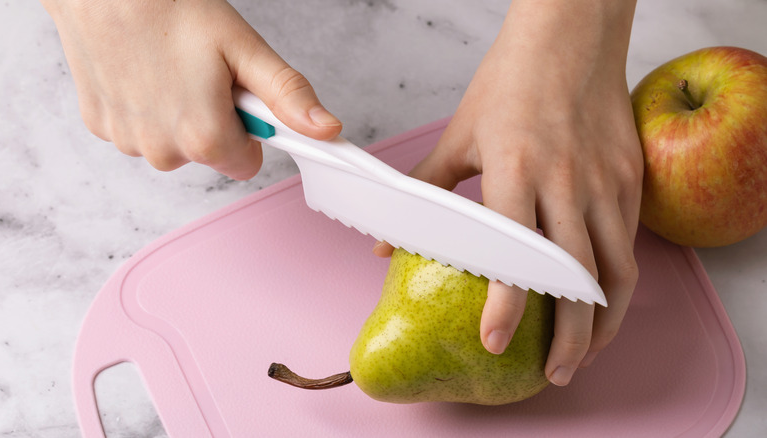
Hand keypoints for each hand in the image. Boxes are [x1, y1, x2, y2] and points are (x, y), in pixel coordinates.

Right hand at [41, 0, 340, 178]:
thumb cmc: (170, 9)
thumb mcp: (244, 49)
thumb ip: (288, 96)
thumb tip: (327, 130)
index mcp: (205, 139)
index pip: (246, 165)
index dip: (249, 130)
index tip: (240, 98)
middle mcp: (163, 151)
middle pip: (209, 154)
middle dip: (213, 120)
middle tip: (202, 73)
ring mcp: (128, 142)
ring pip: (173, 144)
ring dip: (177, 115)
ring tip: (169, 68)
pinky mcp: (100, 127)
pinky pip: (139, 131)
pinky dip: (145, 109)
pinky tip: (142, 73)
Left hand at [377, 0, 642, 385]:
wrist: (572, 36)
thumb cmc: (511, 81)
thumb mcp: (460, 135)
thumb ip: (425, 191)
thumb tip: (384, 246)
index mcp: (516, 168)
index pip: (513, 250)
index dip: (506, 303)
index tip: (494, 342)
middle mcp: (566, 179)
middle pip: (575, 276)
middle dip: (568, 335)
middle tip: (553, 373)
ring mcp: (605, 180)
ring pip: (615, 269)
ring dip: (603, 321)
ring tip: (584, 353)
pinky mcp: (630, 177)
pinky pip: (629, 243)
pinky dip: (617, 284)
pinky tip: (602, 305)